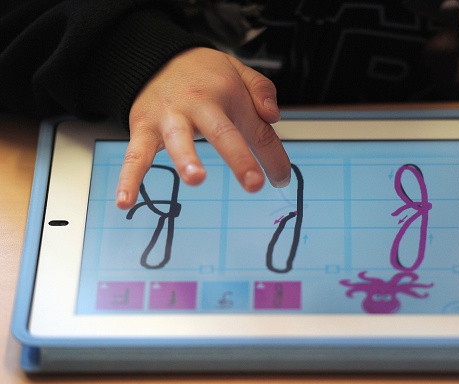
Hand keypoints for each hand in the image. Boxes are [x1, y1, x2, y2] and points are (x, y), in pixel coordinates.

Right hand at [115, 47, 290, 208]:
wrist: (154, 55)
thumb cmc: (201, 74)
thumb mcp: (238, 71)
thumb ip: (261, 90)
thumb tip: (274, 116)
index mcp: (227, 94)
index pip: (257, 130)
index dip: (272, 158)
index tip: (281, 181)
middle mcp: (199, 105)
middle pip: (222, 133)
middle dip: (239, 158)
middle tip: (254, 183)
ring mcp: (169, 118)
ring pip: (178, 139)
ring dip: (187, 159)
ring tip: (195, 178)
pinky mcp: (143, 128)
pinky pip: (135, 155)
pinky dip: (129, 178)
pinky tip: (125, 201)